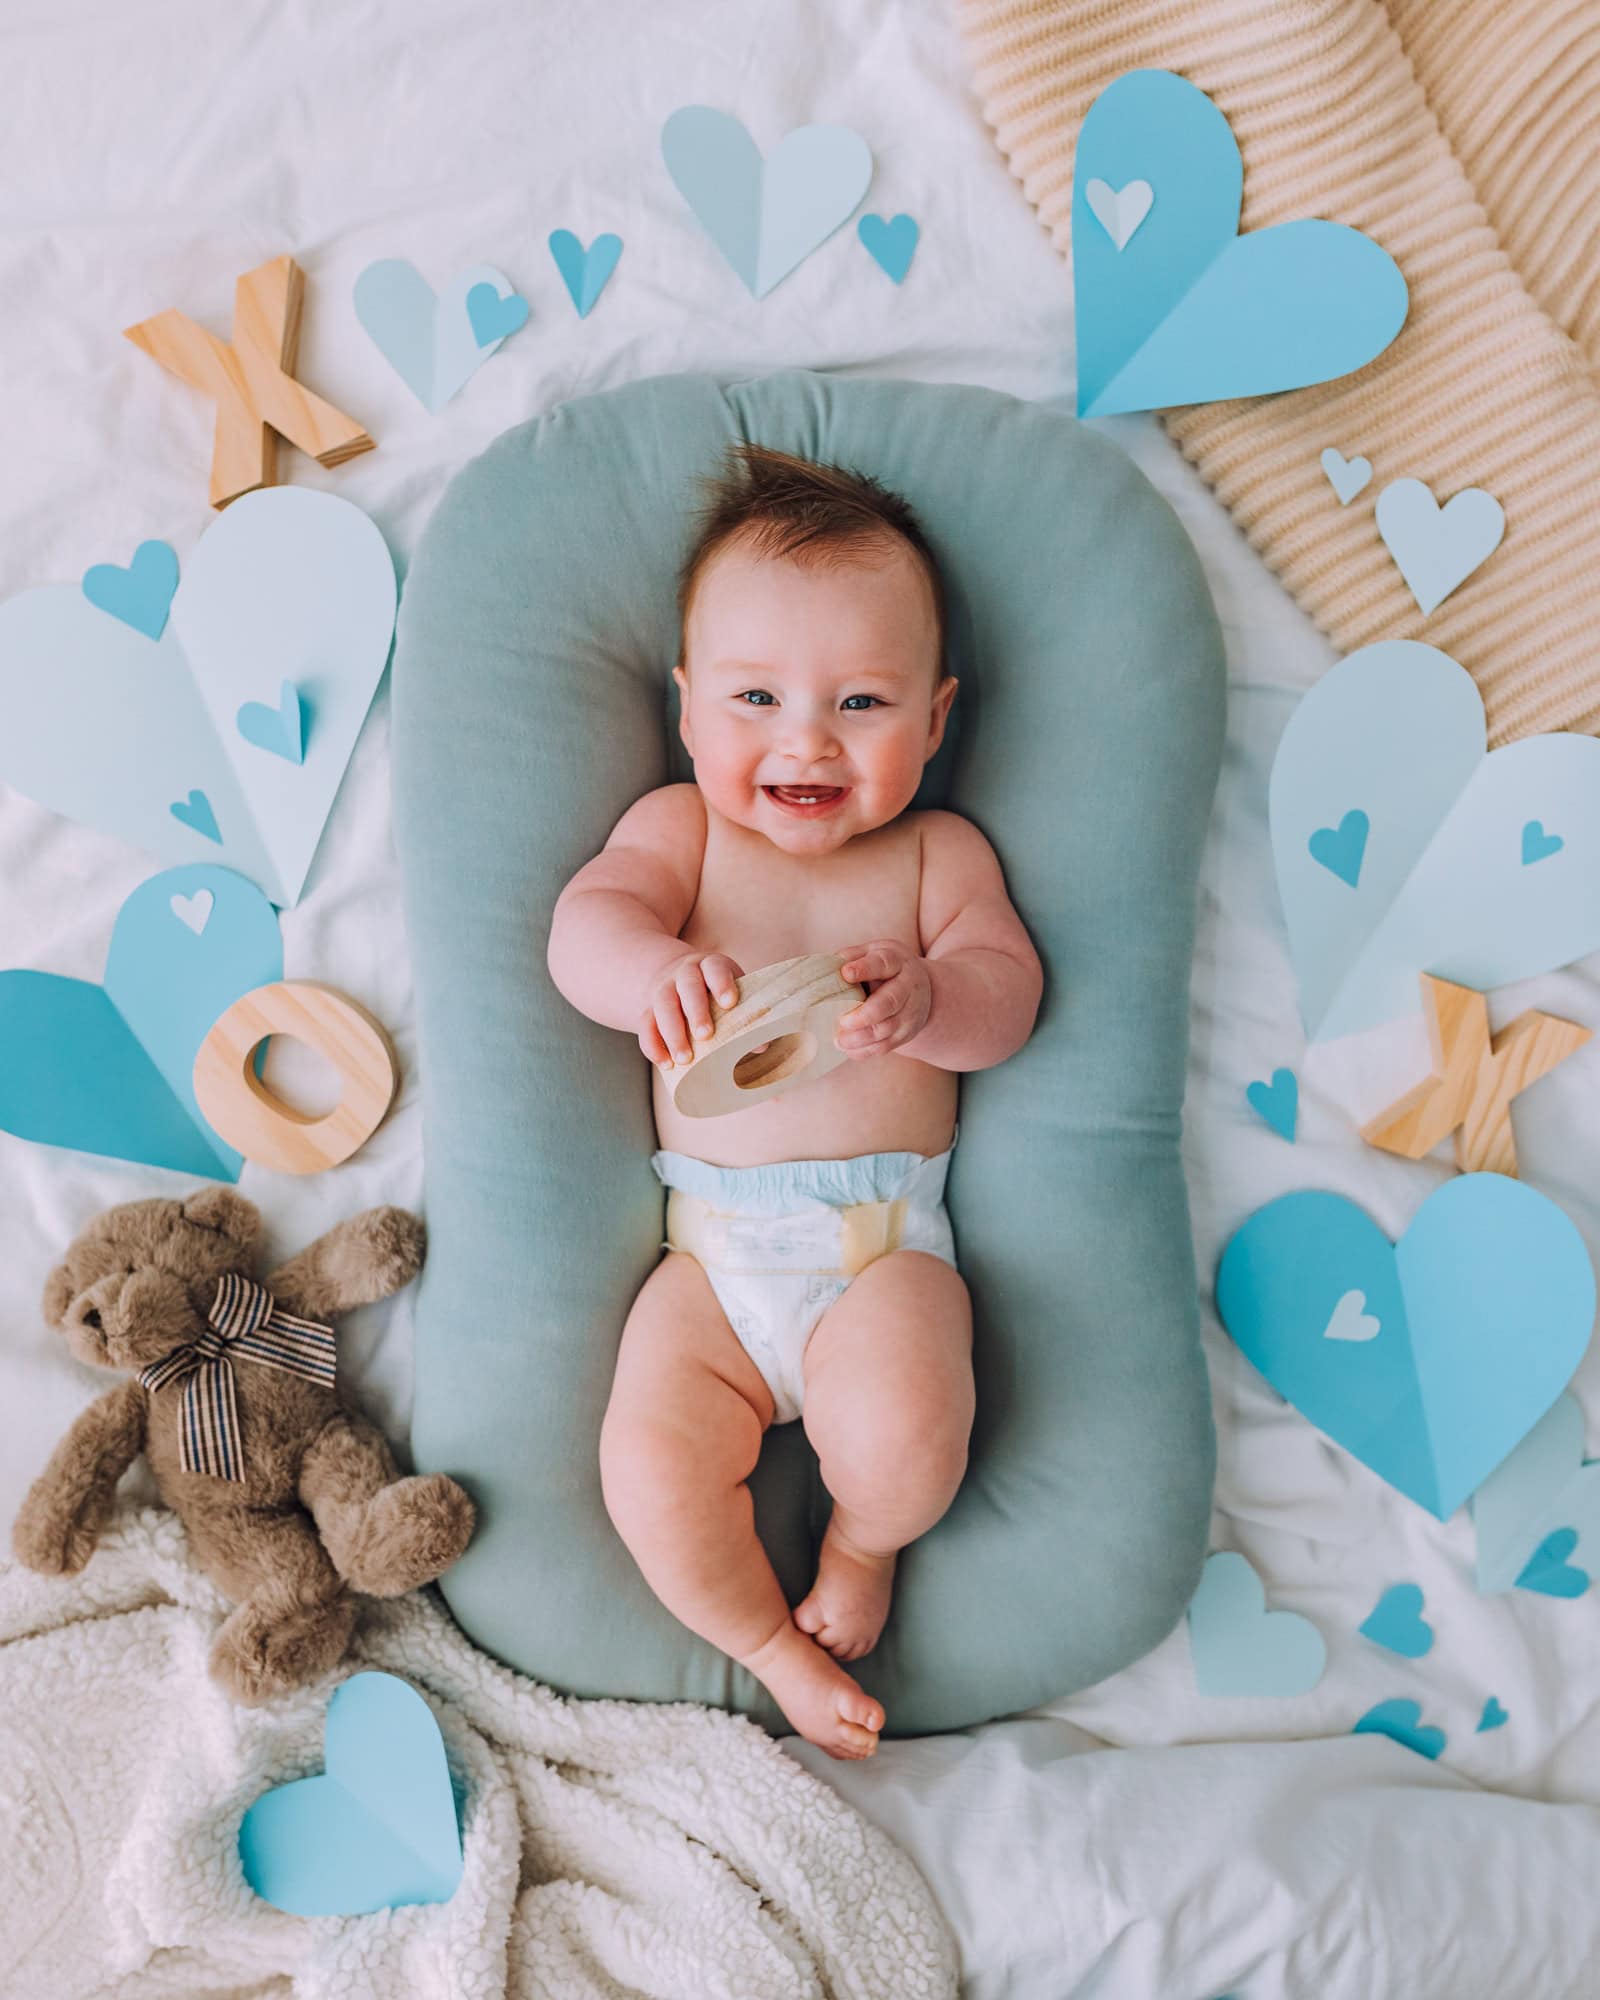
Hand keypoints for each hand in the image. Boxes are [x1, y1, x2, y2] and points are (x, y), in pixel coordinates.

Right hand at [640, 951, 743, 1068]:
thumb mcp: (730, 995)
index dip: (722, 983)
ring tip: (685, 1059)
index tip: (729, 1002)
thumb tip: (762, 1045)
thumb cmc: (714, 993)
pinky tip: (666, 1064)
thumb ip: (746, 1017)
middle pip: (687, 987)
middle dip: (696, 1011)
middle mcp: (684, 974)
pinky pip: (645, 1026)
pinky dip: (654, 1046)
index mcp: (710, 966)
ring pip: (663, 1006)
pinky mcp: (647, 1010)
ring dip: (673, 1033)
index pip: (715, 968)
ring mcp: (663, 990)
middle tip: (705, 1035)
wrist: (675, 979)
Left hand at [834, 940, 932, 1058]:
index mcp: (896, 962)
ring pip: (887, 1028)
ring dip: (861, 1037)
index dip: (865, 969)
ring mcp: (910, 1012)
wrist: (921, 989)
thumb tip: (825, 969)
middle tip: (843, 1021)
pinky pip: (886, 1046)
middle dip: (864, 1015)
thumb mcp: (872, 954)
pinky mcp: (907, 1033)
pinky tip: (847, 1048)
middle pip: (889, 1002)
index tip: (846, 974)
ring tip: (839, 1040)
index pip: (882, 964)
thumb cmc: (885, 969)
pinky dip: (864, 1050)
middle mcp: (907, 986)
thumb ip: (851, 957)